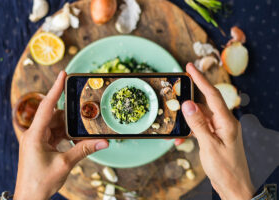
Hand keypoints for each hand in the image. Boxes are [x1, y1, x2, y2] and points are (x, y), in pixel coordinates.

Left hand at [14, 71, 108, 199]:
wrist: (29, 198)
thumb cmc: (40, 182)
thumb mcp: (65, 164)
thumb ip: (84, 150)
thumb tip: (104, 142)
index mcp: (35, 134)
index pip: (47, 105)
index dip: (55, 88)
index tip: (63, 74)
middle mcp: (34, 134)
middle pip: (55, 117)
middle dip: (70, 119)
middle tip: (84, 116)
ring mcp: (37, 140)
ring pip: (57, 126)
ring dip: (69, 130)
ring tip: (82, 136)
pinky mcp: (41, 145)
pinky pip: (56, 134)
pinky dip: (66, 136)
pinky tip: (76, 141)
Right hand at [181, 63, 253, 199]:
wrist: (233, 186)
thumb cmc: (225, 168)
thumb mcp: (209, 145)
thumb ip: (198, 123)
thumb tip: (188, 104)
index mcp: (227, 121)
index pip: (212, 95)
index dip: (200, 79)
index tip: (190, 67)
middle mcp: (223, 122)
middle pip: (204, 104)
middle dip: (188, 100)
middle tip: (175, 93)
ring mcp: (219, 129)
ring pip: (198, 117)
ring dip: (185, 122)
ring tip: (174, 130)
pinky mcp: (214, 136)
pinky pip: (198, 128)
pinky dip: (188, 132)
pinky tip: (180, 140)